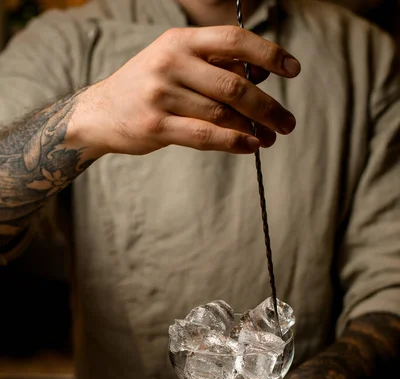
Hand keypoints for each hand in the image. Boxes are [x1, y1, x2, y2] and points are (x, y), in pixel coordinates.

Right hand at [79, 26, 299, 155]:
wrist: (100, 112)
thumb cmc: (148, 87)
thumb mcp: (177, 63)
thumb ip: (217, 65)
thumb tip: (264, 71)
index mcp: (180, 40)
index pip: (233, 39)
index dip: (269, 52)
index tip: (293, 70)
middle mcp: (171, 62)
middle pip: (234, 83)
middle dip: (268, 106)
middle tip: (288, 123)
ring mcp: (161, 94)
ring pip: (222, 113)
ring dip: (254, 129)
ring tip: (271, 138)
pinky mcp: (156, 126)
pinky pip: (205, 135)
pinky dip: (233, 142)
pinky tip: (251, 146)